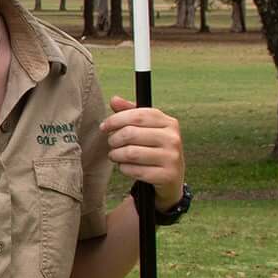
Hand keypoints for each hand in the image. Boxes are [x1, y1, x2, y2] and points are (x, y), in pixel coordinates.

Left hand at [105, 95, 186, 210]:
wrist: (171, 178)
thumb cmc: (154, 149)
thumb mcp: (146, 129)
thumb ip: (130, 113)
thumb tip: (114, 99)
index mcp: (169, 122)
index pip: (137, 115)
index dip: (116, 120)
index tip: (104, 126)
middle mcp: (173, 138)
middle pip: (131, 133)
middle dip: (114, 139)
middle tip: (111, 143)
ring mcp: (172, 158)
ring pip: (131, 153)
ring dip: (116, 155)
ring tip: (114, 155)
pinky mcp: (167, 176)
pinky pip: (135, 170)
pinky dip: (124, 169)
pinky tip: (124, 167)